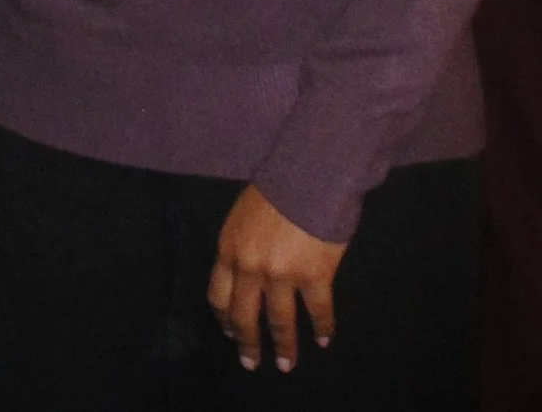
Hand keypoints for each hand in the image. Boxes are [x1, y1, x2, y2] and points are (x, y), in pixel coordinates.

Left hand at [207, 184, 344, 372]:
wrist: (307, 177)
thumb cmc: (274, 190)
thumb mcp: (241, 217)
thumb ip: (240, 246)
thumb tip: (245, 271)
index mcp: (228, 250)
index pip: (218, 295)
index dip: (224, 318)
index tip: (229, 333)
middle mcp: (250, 268)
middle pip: (244, 315)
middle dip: (247, 343)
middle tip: (251, 363)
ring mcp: (281, 275)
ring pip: (279, 321)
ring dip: (283, 347)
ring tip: (285, 365)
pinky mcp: (314, 277)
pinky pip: (317, 311)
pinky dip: (322, 328)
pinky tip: (323, 340)